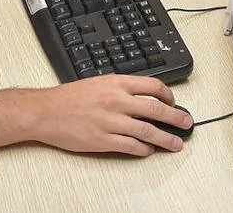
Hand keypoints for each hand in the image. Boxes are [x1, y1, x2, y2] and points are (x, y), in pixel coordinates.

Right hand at [29, 75, 190, 155]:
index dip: (168, 95)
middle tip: (186, 124)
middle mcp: (116, 100)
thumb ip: (119, 88)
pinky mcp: (102, 140)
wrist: (45, 110)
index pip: (152, 86)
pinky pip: (130, 145)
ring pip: (147, 130)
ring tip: (176, 144)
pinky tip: (148, 150)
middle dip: (176, 118)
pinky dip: (143, 149)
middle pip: (155, 109)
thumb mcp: (97, 82)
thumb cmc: (68, 97)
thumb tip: (141, 96)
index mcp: (116, 83)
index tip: (173, 102)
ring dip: (165, 139)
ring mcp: (110, 121)